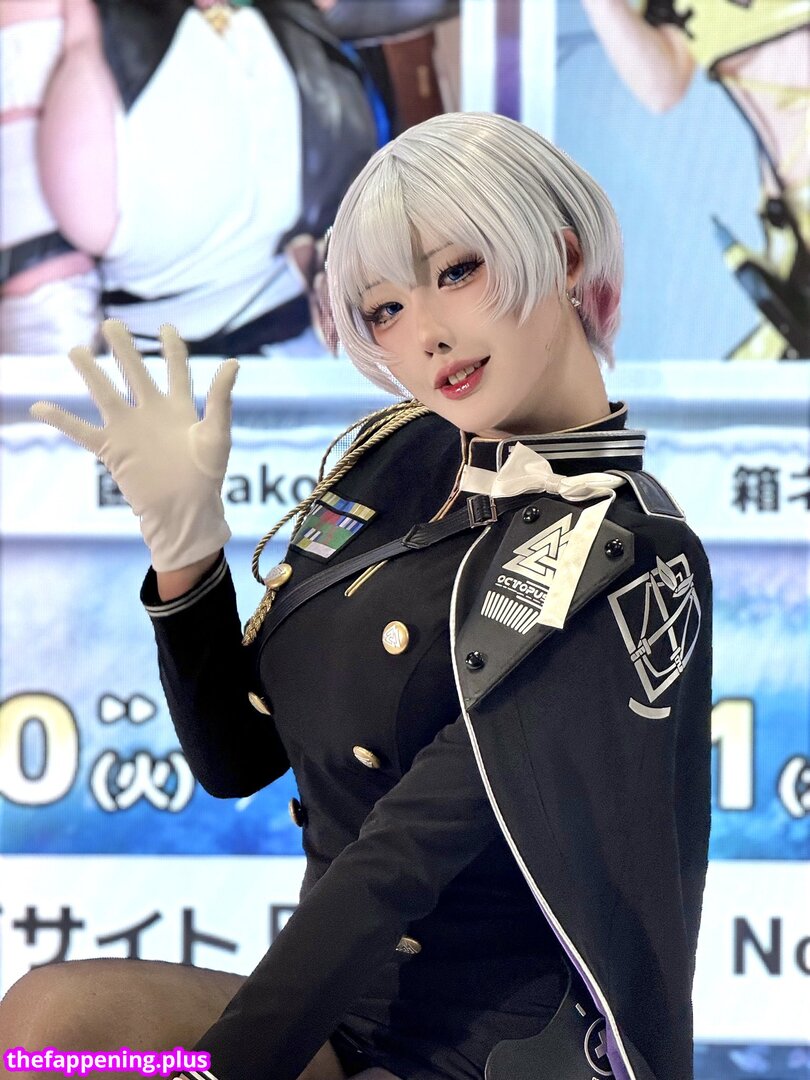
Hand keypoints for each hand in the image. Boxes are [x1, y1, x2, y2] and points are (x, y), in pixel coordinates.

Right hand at [30, 319, 237, 571]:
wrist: (187, 511)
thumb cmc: (207, 477)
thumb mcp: (218, 434)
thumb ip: (221, 398)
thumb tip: (233, 362)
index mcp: (179, 408)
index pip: (176, 370)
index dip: (172, 348)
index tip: (166, 327)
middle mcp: (152, 414)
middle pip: (135, 373)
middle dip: (123, 348)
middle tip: (110, 323)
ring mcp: (130, 430)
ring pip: (105, 394)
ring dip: (90, 372)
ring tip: (75, 350)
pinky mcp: (113, 450)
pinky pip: (81, 432)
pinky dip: (60, 420)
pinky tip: (39, 407)